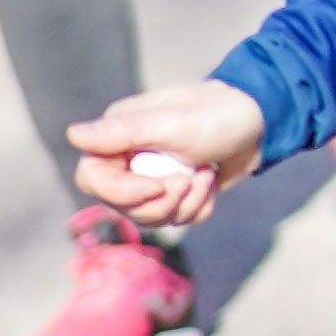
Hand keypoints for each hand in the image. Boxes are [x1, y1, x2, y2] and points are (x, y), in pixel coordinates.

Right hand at [69, 80, 267, 231]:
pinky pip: (176, 219)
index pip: (92, 179)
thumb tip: (73, 135)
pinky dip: (197, 207)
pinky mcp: (175, 192)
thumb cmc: (217, 116)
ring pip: (148, 217)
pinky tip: (211, 183)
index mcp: (118, 136)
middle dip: (159, 202)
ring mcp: (151, 176)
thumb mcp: (172, 124)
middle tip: (189, 180)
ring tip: (205, 175)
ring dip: (184, 203)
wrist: (262, 123)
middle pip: (119, 205)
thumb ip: (123, 132)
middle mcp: (128, 157)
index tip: (157, 186)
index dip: (121, 192)